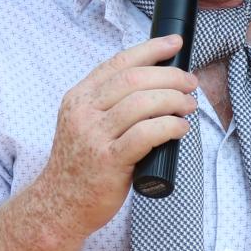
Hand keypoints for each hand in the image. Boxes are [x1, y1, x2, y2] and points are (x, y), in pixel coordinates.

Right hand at [29, 36, 197, 240]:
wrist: (60, 205)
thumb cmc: (81, 166)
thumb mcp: (83, 125)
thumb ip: (108, 104)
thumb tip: (155, 84)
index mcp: (79, 98)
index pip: (118, 63)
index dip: (150, 50)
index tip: (173, 44)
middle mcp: (83, 113)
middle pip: (134, 79)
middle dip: (169, 76)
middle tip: (190, 84)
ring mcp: (94, 136)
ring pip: (142, 103)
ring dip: (174, 100)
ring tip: (188, 106)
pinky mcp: (109, 161)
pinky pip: (146, 134)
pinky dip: (169, 126)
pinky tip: (180, 129)